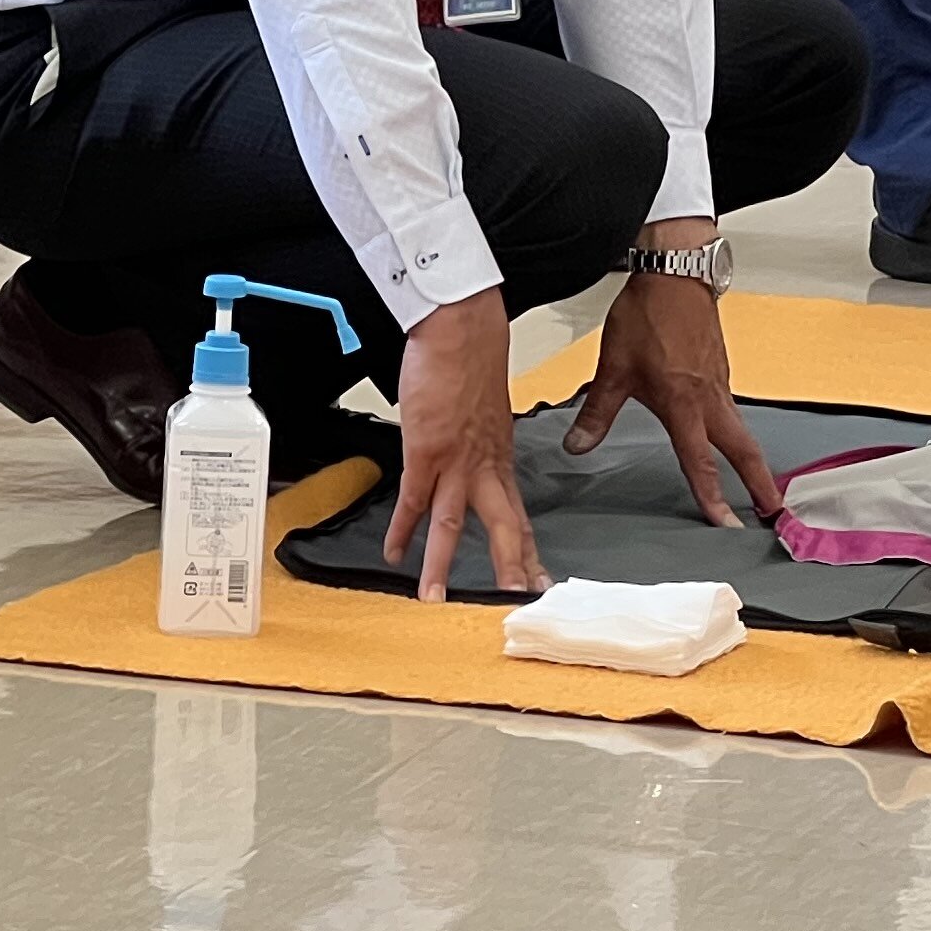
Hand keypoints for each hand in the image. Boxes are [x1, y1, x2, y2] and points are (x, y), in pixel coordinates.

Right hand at [383, 290, 541, 602]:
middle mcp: (484, 464)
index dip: (527, 548)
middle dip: (509, 568)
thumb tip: (475, 449)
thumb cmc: (471, 360)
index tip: (537, 579)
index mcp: (500, 456)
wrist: (462, 328)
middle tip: (516, 602)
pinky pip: (412, 500)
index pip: (519, 513)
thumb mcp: (486, 408)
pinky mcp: (425, 450)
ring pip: (454, 524)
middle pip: (503, 526)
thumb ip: (483, 437)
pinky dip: (402, 529)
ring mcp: (455, 460)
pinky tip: (394, 553)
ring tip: (434, 599)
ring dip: (442, 565)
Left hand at [567, 231, 779, 526]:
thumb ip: (597, 412)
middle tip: (772, 510)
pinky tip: (730, 434)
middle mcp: (710, 397)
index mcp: (684, 404)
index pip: (701, 461)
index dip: (713, 496)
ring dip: (752, 458)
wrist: (676, 273)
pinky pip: (733, 407)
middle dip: (759, 483)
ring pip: (741, 428)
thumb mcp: (614, 368)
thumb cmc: (648, 315)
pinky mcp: (721, 368)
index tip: (727, 523)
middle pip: (743, 449)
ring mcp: (720, 382)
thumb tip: (578, 444)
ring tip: (758, 482)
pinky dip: (738, 430)